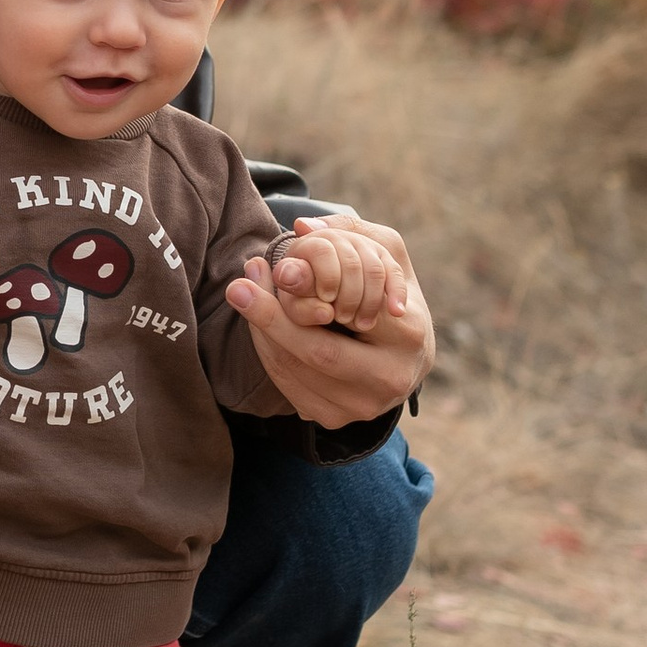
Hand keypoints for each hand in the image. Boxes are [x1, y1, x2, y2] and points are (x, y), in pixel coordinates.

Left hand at [224, 210, 431, 429]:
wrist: (403, 354)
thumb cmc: (388, 292)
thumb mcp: (383, 251)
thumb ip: (349, 231)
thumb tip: (303, 227)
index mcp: (409, 334)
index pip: (346, 311)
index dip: (300, 290)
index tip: (260, 267)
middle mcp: (392, 379)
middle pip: (317, 351)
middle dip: (270, 317)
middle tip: (237, 286)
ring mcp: (364, 406)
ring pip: (296, 372)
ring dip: (262, 333)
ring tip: (244, 294)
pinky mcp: (336, 419)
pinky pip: (288, 388)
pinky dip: (268, 355)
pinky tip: (259, 326)